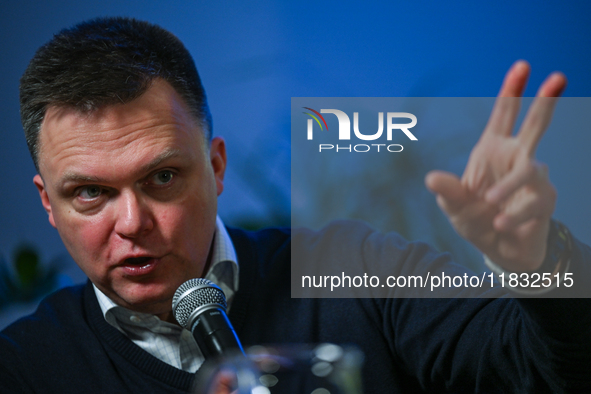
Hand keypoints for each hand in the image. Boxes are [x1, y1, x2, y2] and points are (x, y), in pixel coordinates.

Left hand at [425, 61, 566, 271]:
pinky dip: (512, 215)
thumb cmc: (475, 220)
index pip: (504, 116)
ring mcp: (533, 179)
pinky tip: (499, 225)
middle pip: (535, 125)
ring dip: (507, 187)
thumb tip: (430, 178)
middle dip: (546, 101)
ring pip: (530, 170)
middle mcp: (517, 158)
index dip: (511, 91)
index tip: (522, 65)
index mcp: (492, 151)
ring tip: (489, 203)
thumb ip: (447, 192)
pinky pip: (531, 203)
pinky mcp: (544, 201)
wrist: (498, 250)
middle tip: (558, 76)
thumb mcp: (455, 207)